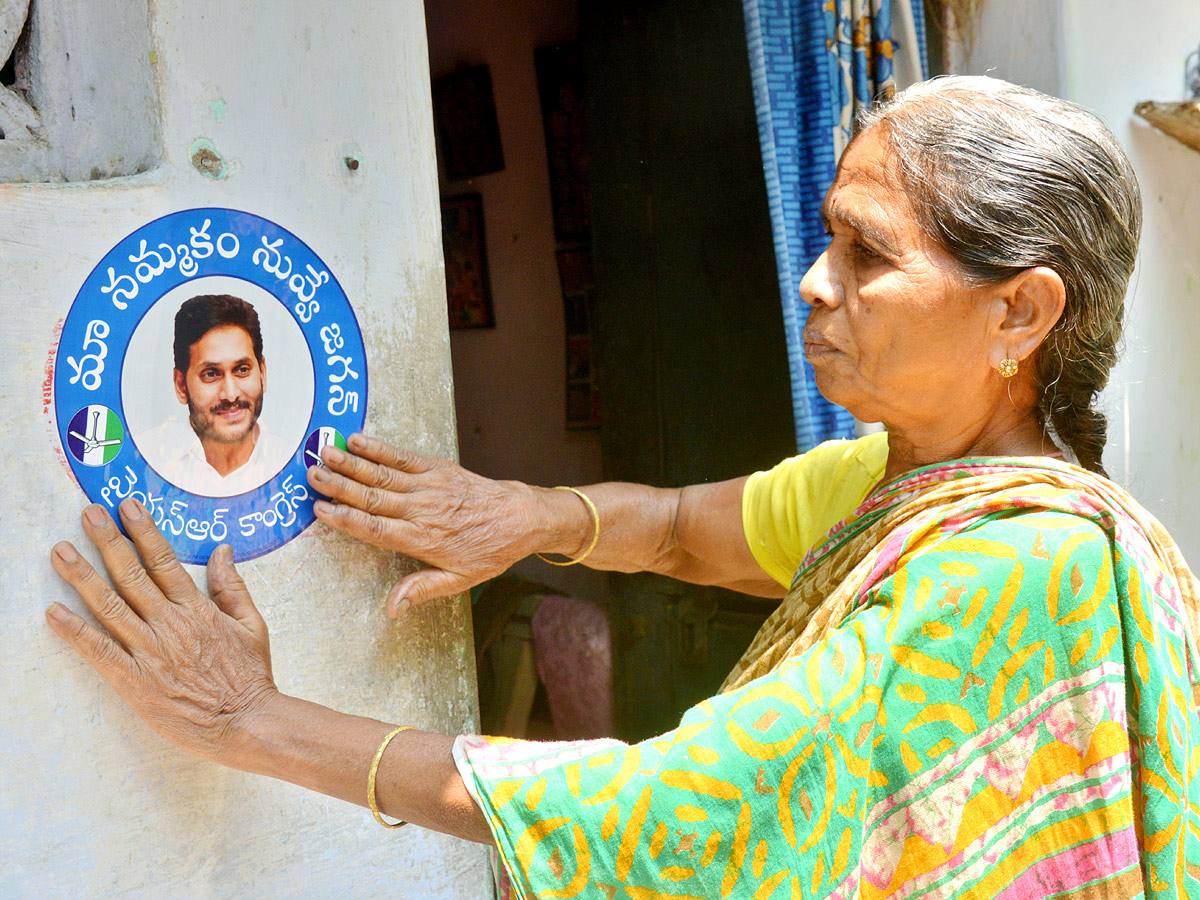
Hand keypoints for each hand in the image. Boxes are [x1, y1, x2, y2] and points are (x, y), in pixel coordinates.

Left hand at [47, 500, 277, 767]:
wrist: (248, 722)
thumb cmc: (251, 676)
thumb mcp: (252, 624)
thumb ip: (232, 586)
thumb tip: (223, 550)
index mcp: (197, 609)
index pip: (164, 561)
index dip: (144, 531)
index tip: (127, 506)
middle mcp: (170, 624)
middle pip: (131, 575)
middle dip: (107, 541)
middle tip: (88, 513)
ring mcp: (150, 653)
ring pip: (110, 607)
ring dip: (82, 578)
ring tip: (60, 552)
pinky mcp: (135, 682)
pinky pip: (100, 653)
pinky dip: (76, 632)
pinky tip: (54, 613)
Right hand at [306, 434, 544, 614]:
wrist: (520, 517)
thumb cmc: (489, 550)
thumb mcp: (460, 581)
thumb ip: (421, 590)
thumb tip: (391, 609)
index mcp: (423, 539)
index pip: (376, 529)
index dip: (346, 520)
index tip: (320, 510)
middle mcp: (422, 510)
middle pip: (373, 498)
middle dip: (339, 486)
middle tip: (310, 476)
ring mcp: (429, 486)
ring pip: (383, 474)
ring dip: (351, 463)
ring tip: (323, 453)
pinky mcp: (438, 468)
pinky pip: (403, 457)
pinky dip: (379, 448)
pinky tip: (357, 440)